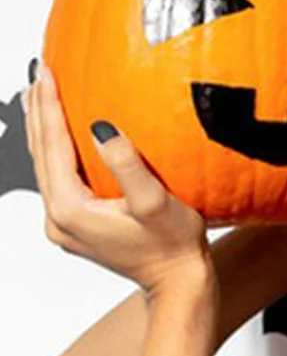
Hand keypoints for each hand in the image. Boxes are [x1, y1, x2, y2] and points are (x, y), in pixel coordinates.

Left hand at [26, 62, 209, 292]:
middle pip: (40, 154)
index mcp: (69, 209)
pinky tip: (62, 134)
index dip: (48, 106)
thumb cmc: (174, 246)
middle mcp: (57, 218)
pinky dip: (57, 150)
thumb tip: (100, 127)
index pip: (52, 146)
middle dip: (38, 111)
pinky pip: (58, 178)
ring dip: (44, 129)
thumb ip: (126, 164)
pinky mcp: (76, 225)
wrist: (178, 283)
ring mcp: (63, 224)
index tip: (47, 72)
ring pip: (46, 165)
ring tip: (42, 95)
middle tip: (40, 73)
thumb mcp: (155, 203)